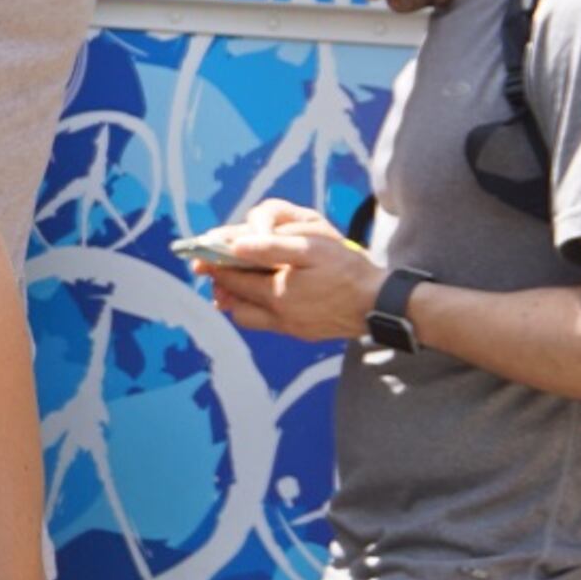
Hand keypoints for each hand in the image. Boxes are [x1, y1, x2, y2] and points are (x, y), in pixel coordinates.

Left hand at [193, 197, 379, 340]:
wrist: (381, 305)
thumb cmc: (348, 271)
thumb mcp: (311, 249)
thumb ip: (271, 247)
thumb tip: (235, 246)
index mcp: (277, 295)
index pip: (233, 278)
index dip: (214, 264)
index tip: (199, 255)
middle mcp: (279, 317)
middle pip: (236, 300)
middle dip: (222, 282)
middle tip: (211, 266)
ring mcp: (291, 328)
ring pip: (248, 316)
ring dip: (238, 298)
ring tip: (233, 281)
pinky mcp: (303, 333)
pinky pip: (268, 323)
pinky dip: (257, 308)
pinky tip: (264, 294)